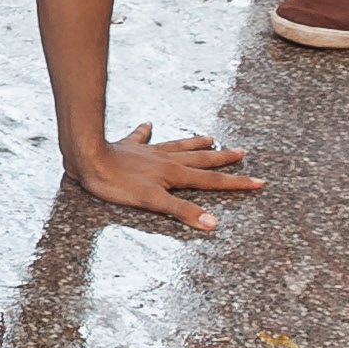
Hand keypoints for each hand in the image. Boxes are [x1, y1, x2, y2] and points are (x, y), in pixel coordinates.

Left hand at [71, 123, 263, 234]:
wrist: (88, 158)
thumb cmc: (118, 183)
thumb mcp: (153, 202)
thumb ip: (183, 212)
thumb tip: (214, 223)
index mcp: (174, 175)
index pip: (212, 182)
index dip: (236, 183)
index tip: (259, 181)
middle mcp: (165, 160)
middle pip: (200, 161)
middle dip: (223, 160)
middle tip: (242, 153)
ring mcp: (148, 152)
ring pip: (178, 146)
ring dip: (195, 144)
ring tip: (211, 138)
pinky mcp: (129, 148)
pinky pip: (142, 137)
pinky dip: (146, 132)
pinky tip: (149, 124)